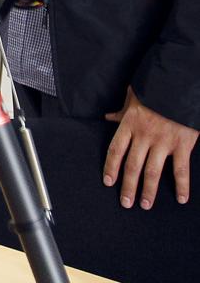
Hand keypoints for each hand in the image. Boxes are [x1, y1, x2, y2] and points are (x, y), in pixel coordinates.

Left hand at [103, 87, 196, 208]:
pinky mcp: (182, 145)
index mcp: (130, 125)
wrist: (179, 86)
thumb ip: (122, 112)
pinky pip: (180, 169)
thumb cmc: (155, 92)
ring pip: (153, 171)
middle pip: (132, 166)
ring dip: (148, 190)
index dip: (110, 167)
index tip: (108, 182)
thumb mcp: (134, 99)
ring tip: (145, 205)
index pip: (116, 150)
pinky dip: (182, 186)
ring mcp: (163, 142)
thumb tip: (108, 117)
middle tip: (126, 203)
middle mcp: (144, 136)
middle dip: (128, 186)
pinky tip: (180, 199)